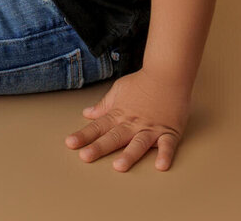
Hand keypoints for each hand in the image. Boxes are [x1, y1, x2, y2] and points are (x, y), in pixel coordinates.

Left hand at [64, 68, 190, 171]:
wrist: (168, 73)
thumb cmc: (143, 81)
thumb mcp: (119, 90)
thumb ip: (104, 105)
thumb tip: (87, 113)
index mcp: (119, 114)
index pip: (98, 127)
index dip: (84, 135)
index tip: (71, 143)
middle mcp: (133, 123)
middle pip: (114, 137)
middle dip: (99, 147)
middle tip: (85, 157)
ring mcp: (151, 128)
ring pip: (138, 144)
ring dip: (129, 155)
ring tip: (119, 166)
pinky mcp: (170, 131)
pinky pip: (167, 145)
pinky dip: (165, 155)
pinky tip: (160, 165)